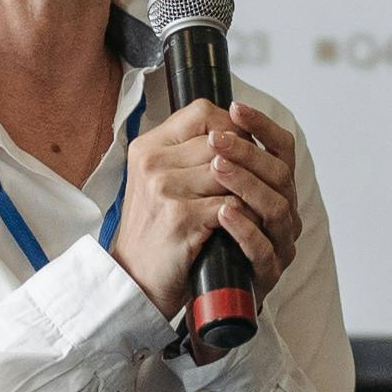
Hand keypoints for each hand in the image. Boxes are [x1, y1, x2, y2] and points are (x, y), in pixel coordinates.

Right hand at [110, 99, 299, 313]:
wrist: (136, 279)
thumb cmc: (155, 231)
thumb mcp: (160, 182)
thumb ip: (189, 155)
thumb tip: (236, 133)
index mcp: (148, 147)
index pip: (202, 112)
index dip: (231, 127)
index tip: (242, 149)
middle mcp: (152, 163)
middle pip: (221, 142)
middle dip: (244, 163)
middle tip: (255, 182)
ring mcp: (164, 189)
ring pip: (230, 172)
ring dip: (247, 190)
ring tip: (253, 204)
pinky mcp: (181, 217)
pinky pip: (231, 204)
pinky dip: (244, 216)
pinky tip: (243, 224)